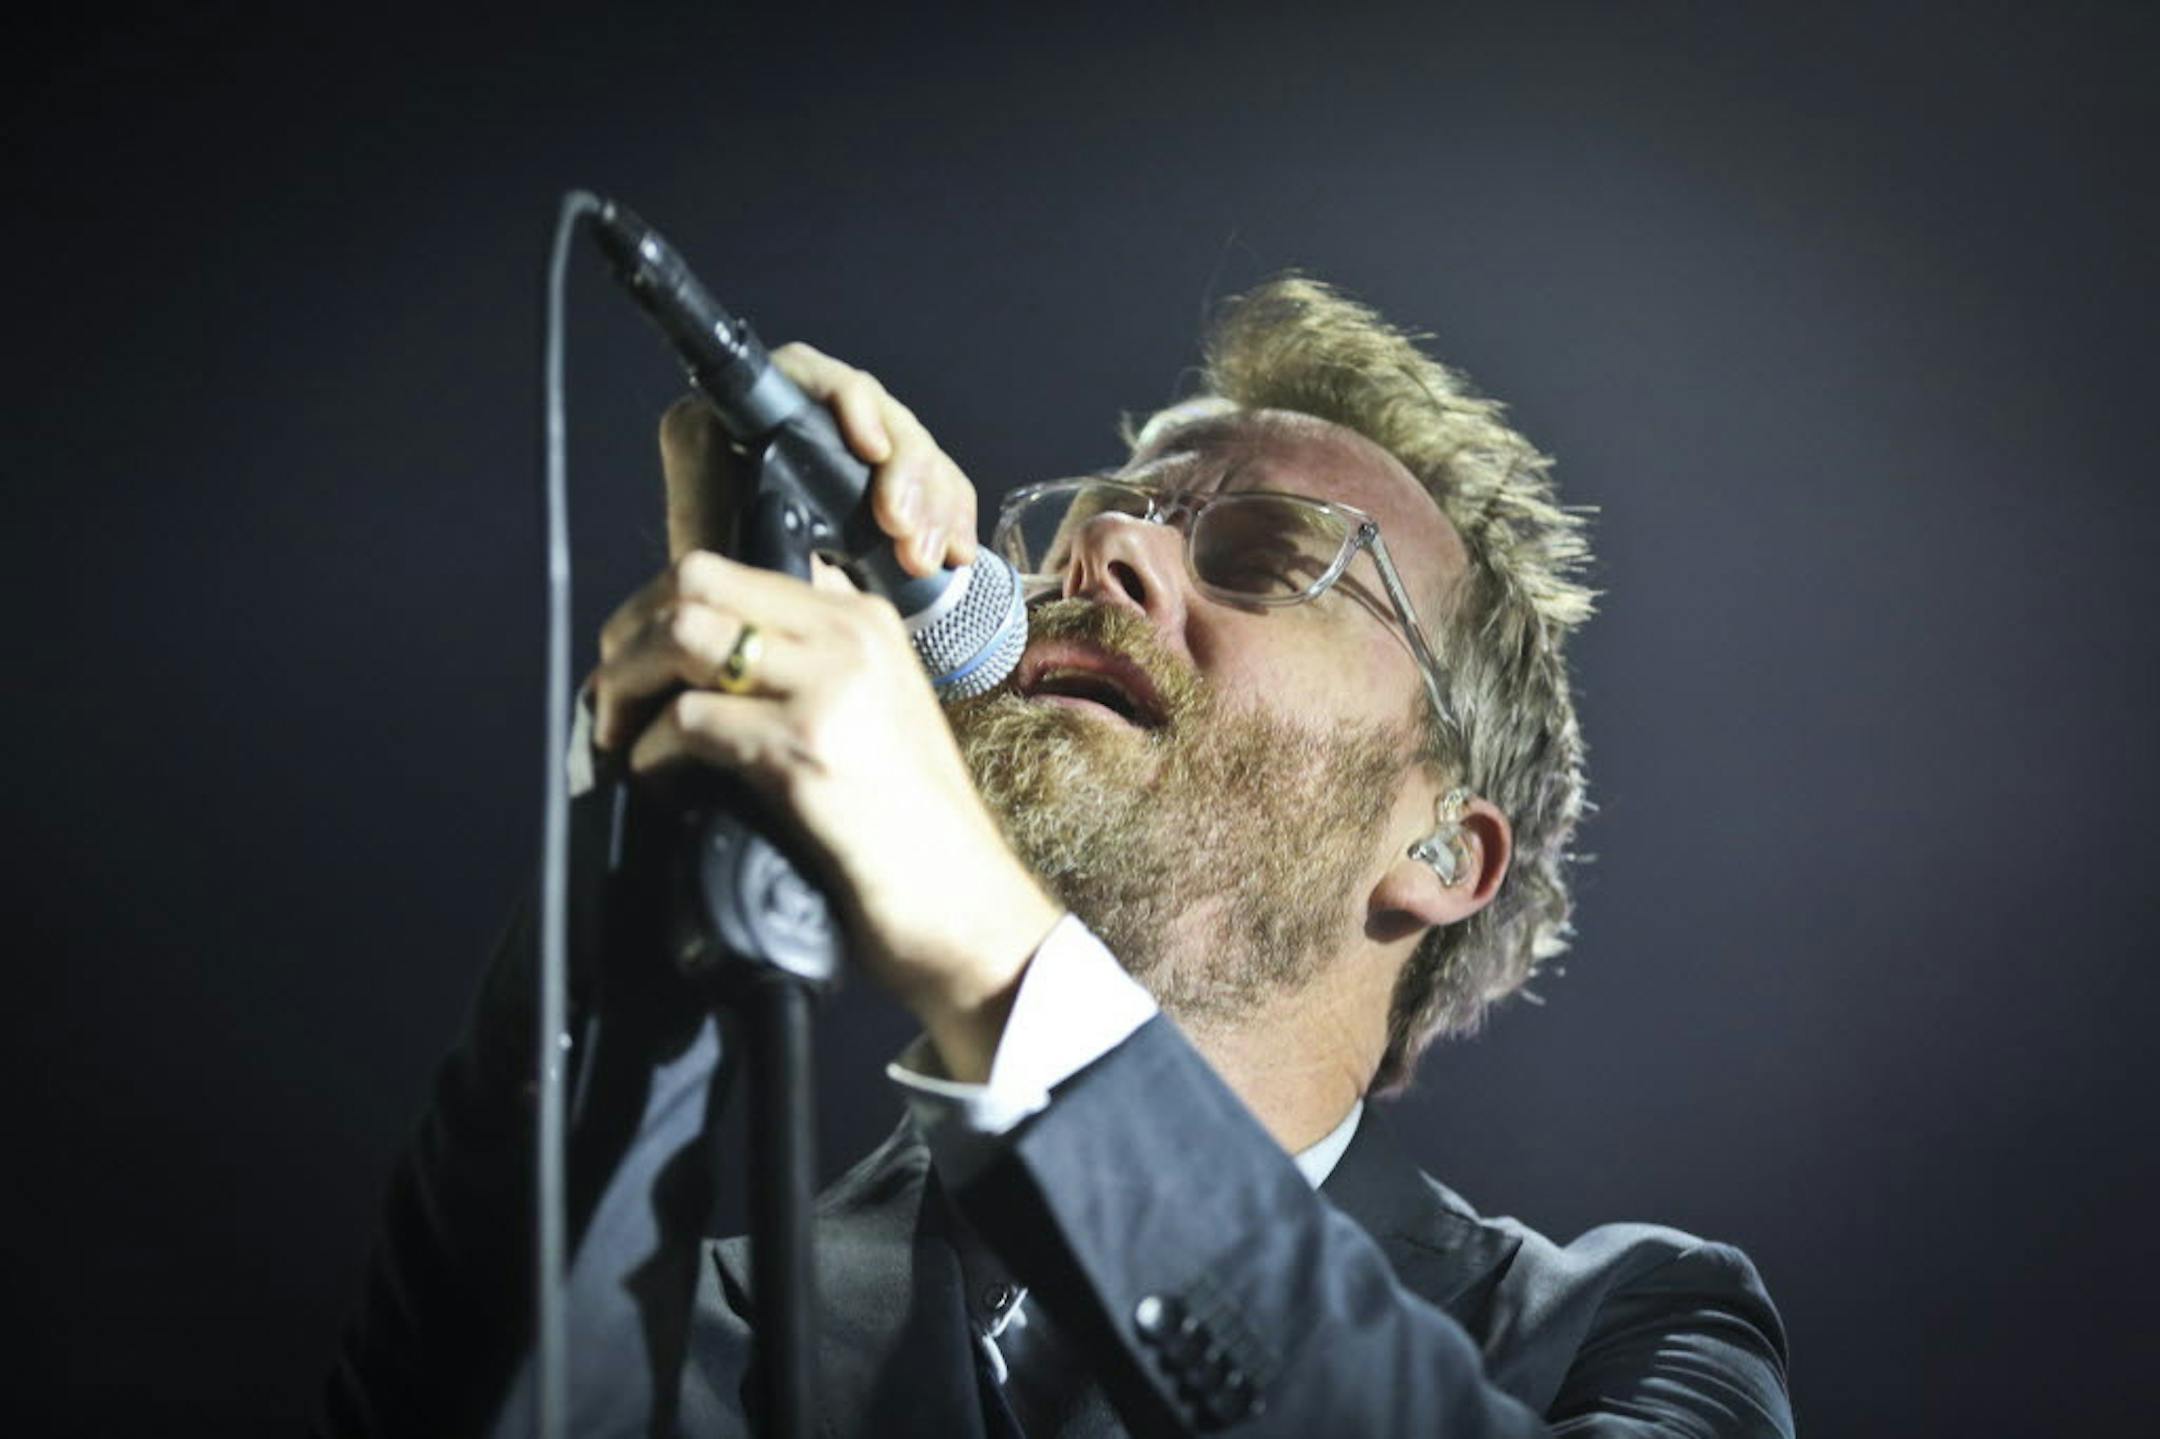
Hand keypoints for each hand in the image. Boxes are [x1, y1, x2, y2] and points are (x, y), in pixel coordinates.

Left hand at [591, 347, 1060, 1081]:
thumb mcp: (874, 720)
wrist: (966, 908)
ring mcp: (831, 688)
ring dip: (625, 688)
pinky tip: (658, 782)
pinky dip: (651, 753)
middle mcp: (850, 635)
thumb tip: (702, 666)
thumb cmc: (911, 832)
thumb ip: (809, 674)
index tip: (634, 659)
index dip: (658, 606)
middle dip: (628, 636)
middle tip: (609, 696)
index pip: (729, 566)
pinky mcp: (806, 750)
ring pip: (681, 636)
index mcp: (865, 618)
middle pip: (694, 580)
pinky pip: (689, 721)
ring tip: (618, 737)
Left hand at [657, 341, 980, 577]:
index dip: (848, 401)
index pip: (803, 375)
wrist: (761, 637)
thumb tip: (754, 490)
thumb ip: (715, 515)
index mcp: (742, 420)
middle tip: (905, 528)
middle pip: (874, 411)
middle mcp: (800, 421)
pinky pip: (939, 480)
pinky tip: (955, 553)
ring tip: (926, 558)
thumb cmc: (720, 587)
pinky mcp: (889, 482)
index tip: (872, 449)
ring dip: (932, 502)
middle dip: (905, 470)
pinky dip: (953, 517)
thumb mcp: (709, 547)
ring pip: (914, 446)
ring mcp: (851, 449)